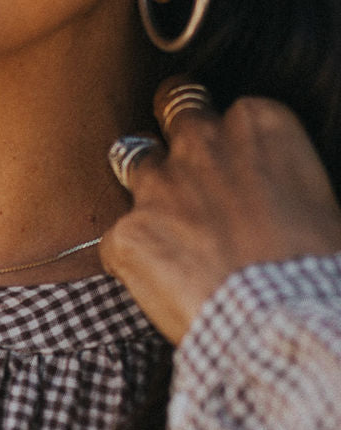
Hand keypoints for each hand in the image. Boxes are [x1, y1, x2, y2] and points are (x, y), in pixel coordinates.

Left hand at [101, 78, 340, 345]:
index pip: (227, 111)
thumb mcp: (312, 197)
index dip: (223, 142)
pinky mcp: (126, 234)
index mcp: (257, 123)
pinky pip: (117, 241)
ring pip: (131, 163)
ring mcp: (156, 187)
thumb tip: (268, 197)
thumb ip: (274, 175)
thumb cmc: (309, 265)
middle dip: (172, 132)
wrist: (277, 318)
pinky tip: (157, 285)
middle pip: (173, 111)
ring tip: (163, 231)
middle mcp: (201, 142)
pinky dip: (131, 260)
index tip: (227, 167)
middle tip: (178, 165)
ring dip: (144, 191)